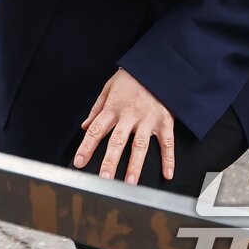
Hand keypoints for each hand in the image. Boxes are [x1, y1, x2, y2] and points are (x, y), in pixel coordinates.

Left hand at [74, 68, 174, 184]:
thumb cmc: (132, 77)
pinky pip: (167, 143)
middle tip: (104, 178)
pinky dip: (169, 159)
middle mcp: (130, 115)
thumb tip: (85, 126)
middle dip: (110, 160)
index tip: (79, 161)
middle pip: (118, 141)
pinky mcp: (165, 121)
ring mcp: (148, 119)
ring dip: (136, 165)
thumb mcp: (109, 87)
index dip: (86, 147)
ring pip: (141, 145)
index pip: (96, 130)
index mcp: (113, 108)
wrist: (157, 66)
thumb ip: (97, 108)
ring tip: (130, 182)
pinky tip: (167, 173)